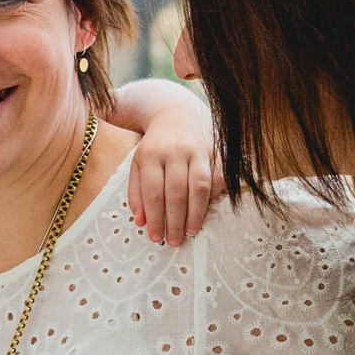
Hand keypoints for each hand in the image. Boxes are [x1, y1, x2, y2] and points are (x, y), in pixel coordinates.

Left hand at [115, 77, 221, 246]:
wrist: (177, 113)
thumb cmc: (155, 146)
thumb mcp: (138, 164)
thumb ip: (136, 192)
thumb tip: (141, 221)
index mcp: (150, 154)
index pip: (153, 192)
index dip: (155, 218)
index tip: (155, 237)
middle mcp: (174, 151)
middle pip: (176, 192)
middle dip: (175, 221)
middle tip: (174, 241)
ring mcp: (198, 150)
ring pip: (199, 186)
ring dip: (196, 213)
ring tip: (191, 232)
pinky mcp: (215, 150)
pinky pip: (218, 177)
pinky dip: (214, 197)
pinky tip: (207, 212)